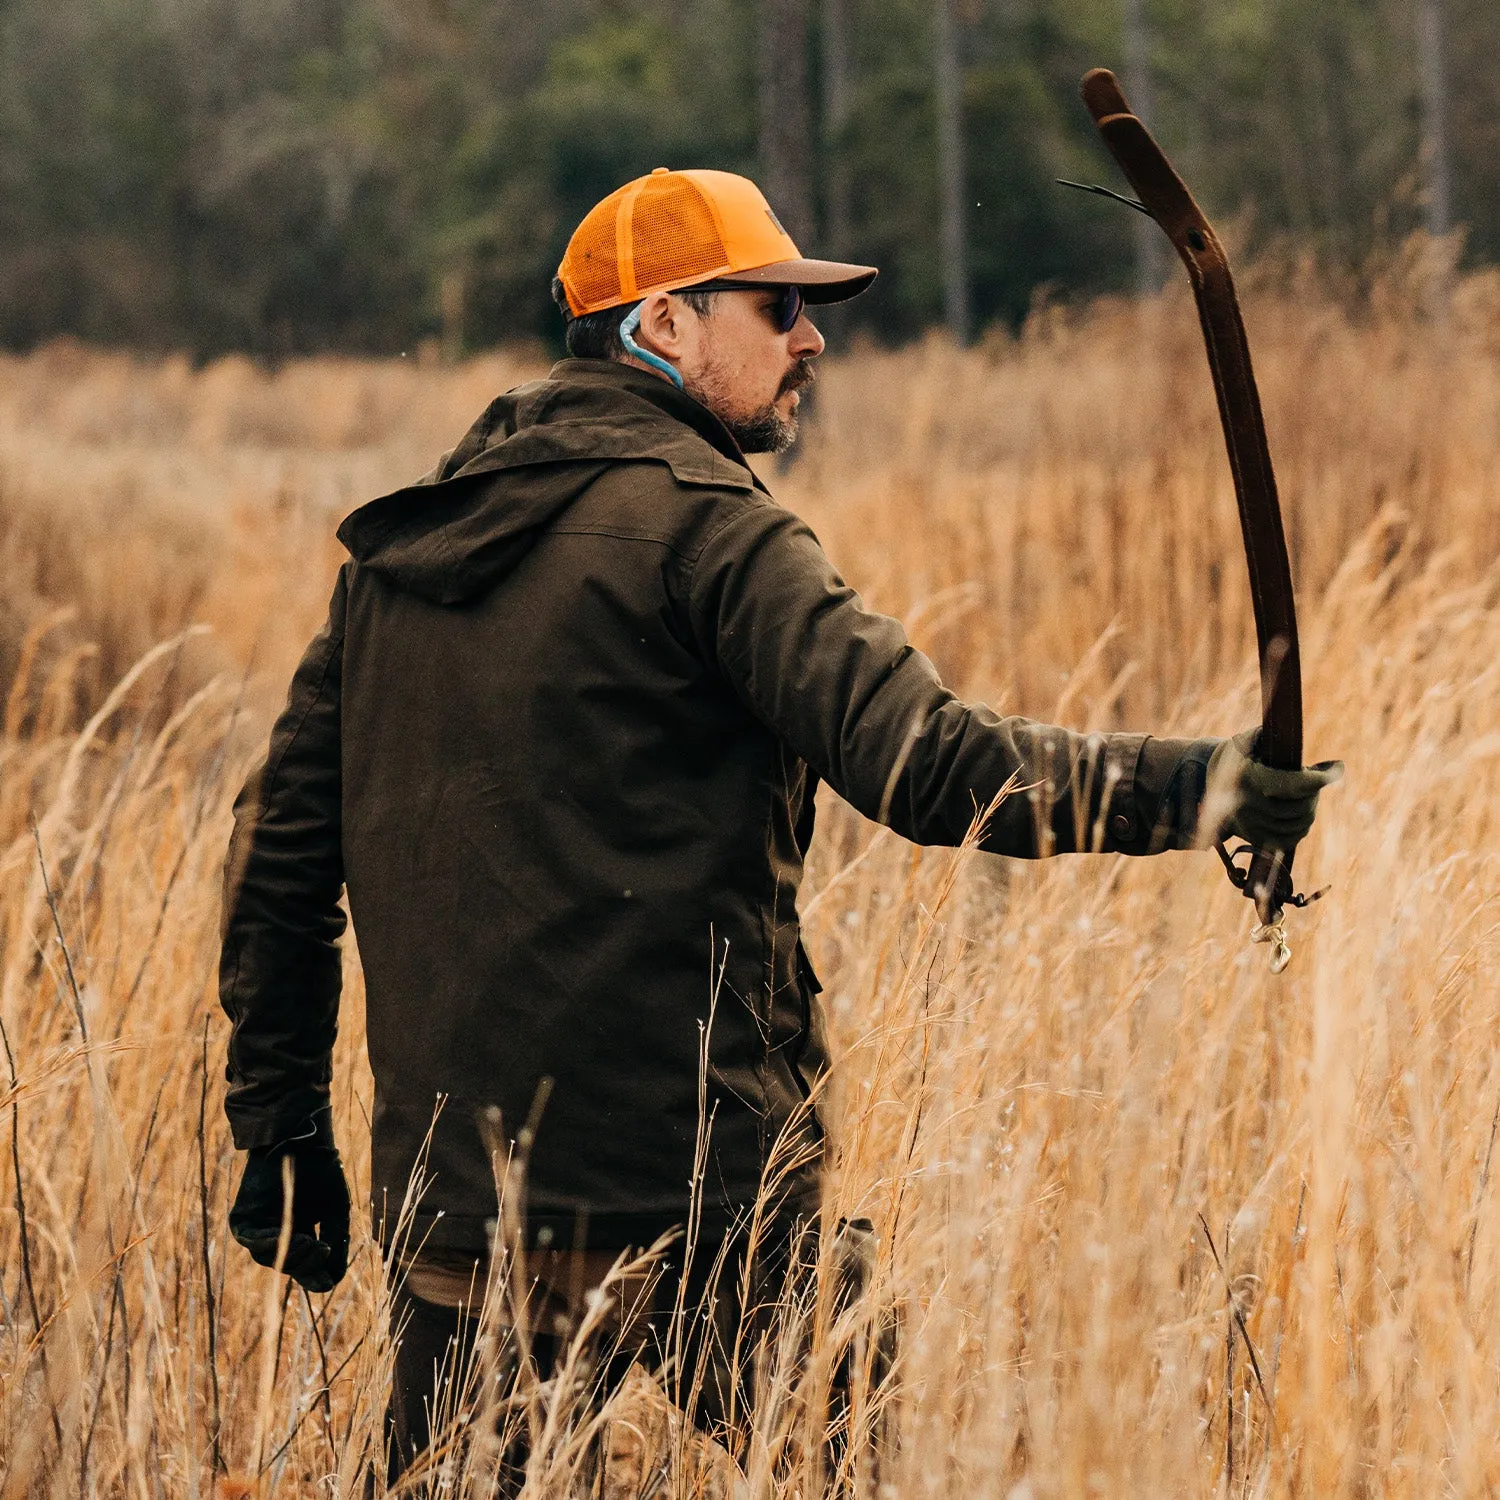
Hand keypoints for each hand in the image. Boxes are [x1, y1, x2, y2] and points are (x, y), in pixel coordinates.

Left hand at [229, 1130, 350, 1292]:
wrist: (304, 1142)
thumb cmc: (322, 1172)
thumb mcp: (336, 1212)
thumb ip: (336, 1243)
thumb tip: (334, 1280)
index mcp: (300, 1232)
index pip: (305, 1265)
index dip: (315, 1277)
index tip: (329, 1282)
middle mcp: (278, 1233)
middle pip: (288, 1265)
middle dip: (306, 1265)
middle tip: (324, 1249)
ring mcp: (260, 1228)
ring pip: (270, 1258)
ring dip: (291, 1256)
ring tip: (311, 1242)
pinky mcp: (243, 1220)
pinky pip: (253, 1242)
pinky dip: (270, 1245)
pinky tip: (289, 1239)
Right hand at [1205, 728, 1343, 851]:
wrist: (1202, 784)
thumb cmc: (1234, 756)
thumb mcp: (1247, 739)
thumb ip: (1271, 735)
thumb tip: (1298, 735)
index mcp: (1247, 778)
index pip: (1296, 785)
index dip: (1322, 778)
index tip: (1337, 768)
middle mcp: (1247, 805)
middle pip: (1301, 806)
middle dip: (1315, 791)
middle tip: (1316, 779)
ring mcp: (1250, 825)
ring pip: (1299, 824)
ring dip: (1310, 808)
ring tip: (1307, 795)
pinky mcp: (1252, 837)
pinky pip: (1289, 839)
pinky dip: (1301, 827)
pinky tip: (1300, 813)